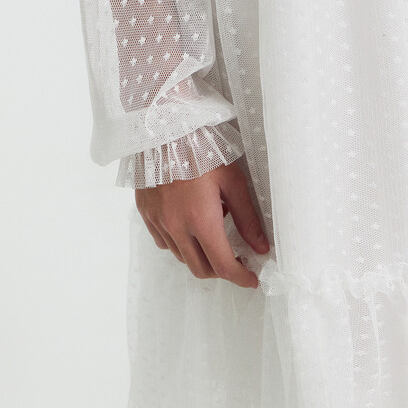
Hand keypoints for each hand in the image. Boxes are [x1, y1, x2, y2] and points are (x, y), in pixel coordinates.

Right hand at [134, 160, 269, 287]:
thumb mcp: (233, 180)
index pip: (222, 265)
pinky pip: (163, 241)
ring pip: (181, 257)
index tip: (251, 279)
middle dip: (221, 271)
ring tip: (212, 232)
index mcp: (201, 220)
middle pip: (200, 269)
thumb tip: (261, 247)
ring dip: (200, 256)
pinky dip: (179, 243)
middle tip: (236, 259)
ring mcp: (158, 222)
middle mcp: (176, 227)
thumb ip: (247, 217)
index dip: (241, 277)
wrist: (162, 128)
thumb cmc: (202, 148)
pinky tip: (188, 225)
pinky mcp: (146, 213)